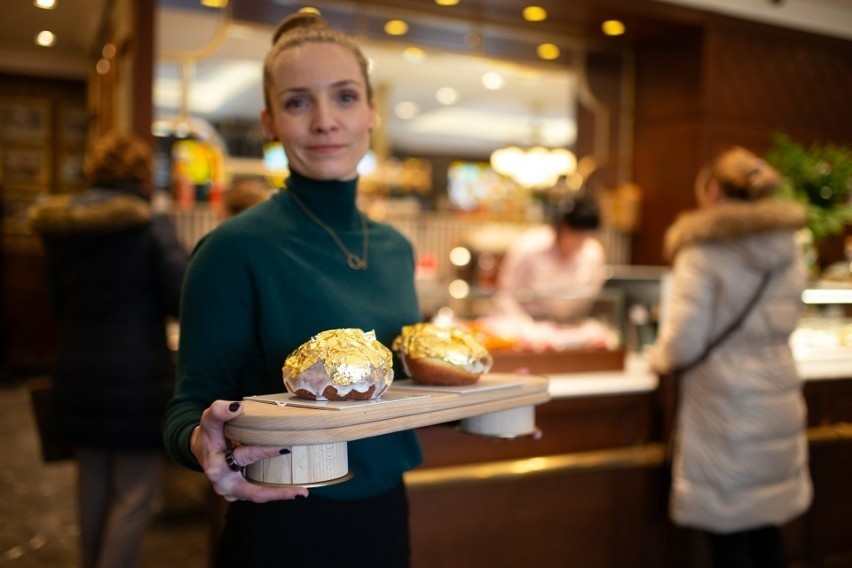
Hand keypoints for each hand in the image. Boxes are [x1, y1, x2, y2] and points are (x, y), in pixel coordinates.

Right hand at [191, 400, 308, 502]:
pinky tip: (293, 488)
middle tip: (302, 493)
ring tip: (302, 492)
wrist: (202, 447)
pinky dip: (274, 490)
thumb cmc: (209, 433)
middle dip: (277, 493)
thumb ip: (219, 411)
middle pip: (254, 493)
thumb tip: (236, 407)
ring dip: (279, 494)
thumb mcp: (209, 419)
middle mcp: (224, 485)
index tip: (286, 448)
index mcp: (216, 467)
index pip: (245, 457)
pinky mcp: (240, 492)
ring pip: (258, 495)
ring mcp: (233, 491)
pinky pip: (258, 492)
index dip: (265, 452)